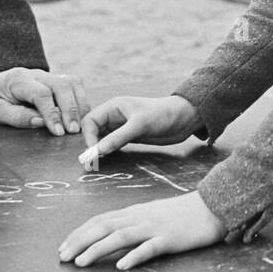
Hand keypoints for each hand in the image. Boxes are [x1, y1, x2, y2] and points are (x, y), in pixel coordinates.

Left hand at [0, 68, 89, 134]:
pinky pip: (76, 85)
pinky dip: (82, 100)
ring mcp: (50, 74)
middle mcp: (37, 74)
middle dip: (70, 109)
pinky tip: (81, 116)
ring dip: (80, 105)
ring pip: (72, 83)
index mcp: (19, 80)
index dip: (52, 113)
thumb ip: (17, 116)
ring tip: (80, 126)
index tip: (58, 132)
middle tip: (73, 131)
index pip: (41, 93)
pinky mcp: (58, 79)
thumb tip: (40, 122)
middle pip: (61, 85)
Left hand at [59, 191, 227, 269]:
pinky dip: (134, 256)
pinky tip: (121, 266)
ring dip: (98, 249)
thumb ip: (133, 223)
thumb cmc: (181, 214)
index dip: (79, 233)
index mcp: (134, 212)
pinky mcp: (170, 239)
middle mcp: (140, 217)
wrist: (211, 207)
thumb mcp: (152, 215)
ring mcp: (155, 227)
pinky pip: (150, 248)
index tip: (63, 247)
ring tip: (81, 262)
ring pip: (122, 236)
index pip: (100, 220)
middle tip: (62, 258)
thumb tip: (111, 235)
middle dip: (80, 241)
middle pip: (104, 226)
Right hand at [78, 94, 200, 166]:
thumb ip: (118, 138)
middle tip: (91, 163)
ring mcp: (122, 127)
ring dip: (98, 150)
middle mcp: (115, 116)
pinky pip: (112, 144)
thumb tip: (97, 151)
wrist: (184, 119)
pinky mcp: (129, 137)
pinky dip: (108, 152)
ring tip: (96, 164)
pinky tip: (107, 160)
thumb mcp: (139, 125)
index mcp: (114, 107)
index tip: (93, 152)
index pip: (91, 121)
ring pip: (102, 139)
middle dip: (91, 145)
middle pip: (93, 130)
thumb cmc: (162, 114)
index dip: (88, 136)